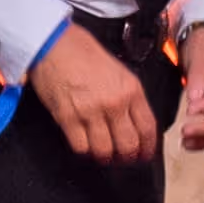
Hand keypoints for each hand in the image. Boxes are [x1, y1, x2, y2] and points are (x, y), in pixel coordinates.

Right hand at [27, 23, 160, 162]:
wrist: (55, 44)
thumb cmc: (84, 53)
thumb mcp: (119, 71)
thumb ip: (129, 96)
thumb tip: (134, 122)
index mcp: (131, 90)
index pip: (148, 128)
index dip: (147, 147)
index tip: (144, 154)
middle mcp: (114, 103)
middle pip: (128, 145)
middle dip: (127, 157)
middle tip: (123, 159)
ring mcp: (91, 112)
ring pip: (105, 150)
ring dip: (105, 156)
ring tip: (103, 154)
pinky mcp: (68, 118)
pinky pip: (81, 147)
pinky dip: (84, 150)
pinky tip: (85, 145)